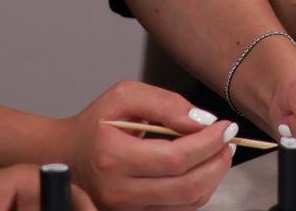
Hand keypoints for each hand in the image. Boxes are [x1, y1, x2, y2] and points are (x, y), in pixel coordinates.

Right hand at [64, 80, 233, 209]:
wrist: (67, 154)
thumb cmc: (96, 124)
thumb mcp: (125, 96)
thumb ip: (165, 103)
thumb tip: (202, 121)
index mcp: (113, 157)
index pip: (175, 158)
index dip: (208, 143)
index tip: (226, 127)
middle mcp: (119, 190)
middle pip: (186, 186)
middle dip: (217, 162)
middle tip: (228, 140)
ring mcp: (126, 208)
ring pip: (187, 202)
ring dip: (213, 176)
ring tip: (218, 152)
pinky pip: (179, 209)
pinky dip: (199, 189)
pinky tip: (201, 167)